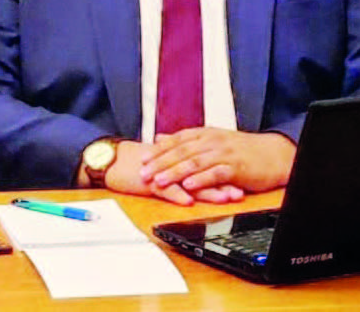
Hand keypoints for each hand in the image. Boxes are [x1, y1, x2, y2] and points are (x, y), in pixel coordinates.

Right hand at [104, 140, 244, 205]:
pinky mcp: (150, 182)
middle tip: (240, 191)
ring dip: (207, 190)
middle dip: (223, 183)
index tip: (243, 181)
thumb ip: (187, 168)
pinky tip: (188, 201)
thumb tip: (208, 176)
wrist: (116, 161)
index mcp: (182, 159)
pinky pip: (165, 190)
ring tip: (223, 197)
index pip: (208, 166)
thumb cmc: (143, 164)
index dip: (225, 173)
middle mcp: (176, 164)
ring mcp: (164, 173)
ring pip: (189, 182)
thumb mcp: (169, 166)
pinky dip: (177, 195)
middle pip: (204, 174)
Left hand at [139, 128, 295, 193]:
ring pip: (195, 162)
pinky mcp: (235, 167)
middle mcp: (213, 141)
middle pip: (182, 152)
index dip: (159, 150)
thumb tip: (160, 137)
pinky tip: (188, 185)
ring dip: (175, 172)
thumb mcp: (212, 140)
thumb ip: (185, 140)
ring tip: (160, 181)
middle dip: (161, 163)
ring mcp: (224, 153)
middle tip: (144, 173)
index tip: (142, 159)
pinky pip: (215, 173)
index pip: (178, 140)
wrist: (273, 154)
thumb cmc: (243, 150)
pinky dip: (200, 179)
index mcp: (206, 134)